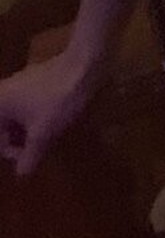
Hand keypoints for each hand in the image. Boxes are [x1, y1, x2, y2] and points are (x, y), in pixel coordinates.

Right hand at [0, 52, 98, 176]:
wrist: (84, 63)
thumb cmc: (58, 98)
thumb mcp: (42, 133)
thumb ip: (29, 157)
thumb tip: (21, 174)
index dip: (11, 152)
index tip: (30, 157)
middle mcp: (4, 92)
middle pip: (4, 127)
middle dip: (20, 141)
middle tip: (39, 148)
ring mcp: (20, 84)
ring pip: (18, 117)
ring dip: (29, 130)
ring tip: (48, 136)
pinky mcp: (36, 80)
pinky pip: (29, 106)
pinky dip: (37, 117)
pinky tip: (54, 121)